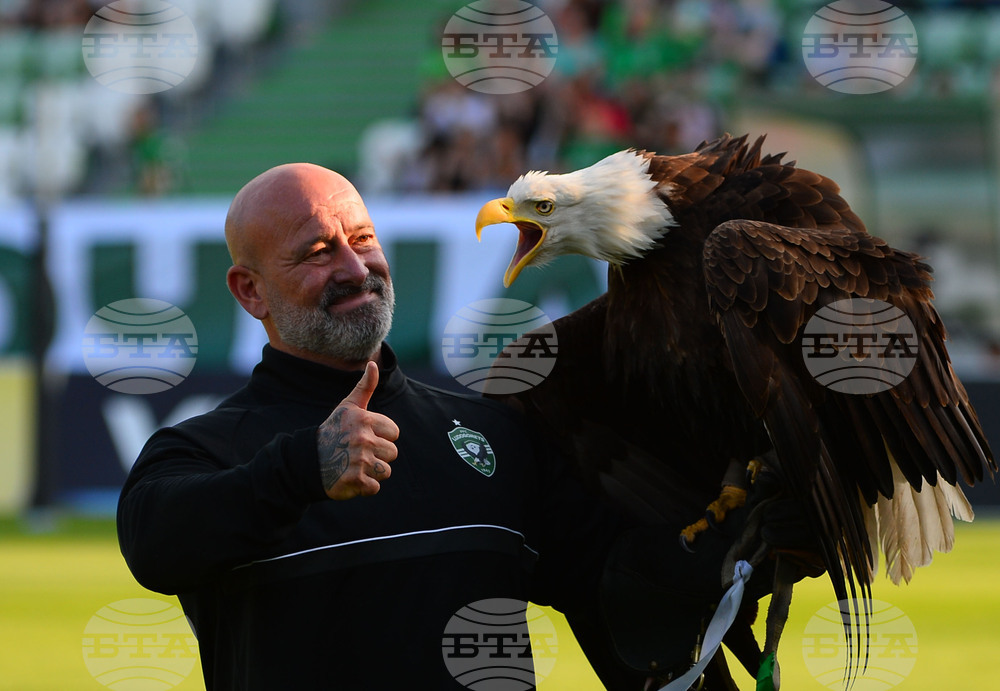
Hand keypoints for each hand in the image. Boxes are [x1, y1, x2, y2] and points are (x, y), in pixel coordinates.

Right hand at [318, 361, 399, 499]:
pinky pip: (375, 487)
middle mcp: (363, 439)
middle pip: (393, 453)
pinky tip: (350, 478)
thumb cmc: (333, 432)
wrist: (307, 461)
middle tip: (357, 453)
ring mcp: (359, 460)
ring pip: (386, 471)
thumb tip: (372, 363)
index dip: (381, 437)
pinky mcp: (355, 481)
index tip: (363, 437)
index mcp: (364, 419)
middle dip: (378, 456)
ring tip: (353, 465)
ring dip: (372, 472)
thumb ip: (365, 387)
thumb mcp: (348, 407)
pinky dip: (364, 487)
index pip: (394, 433)